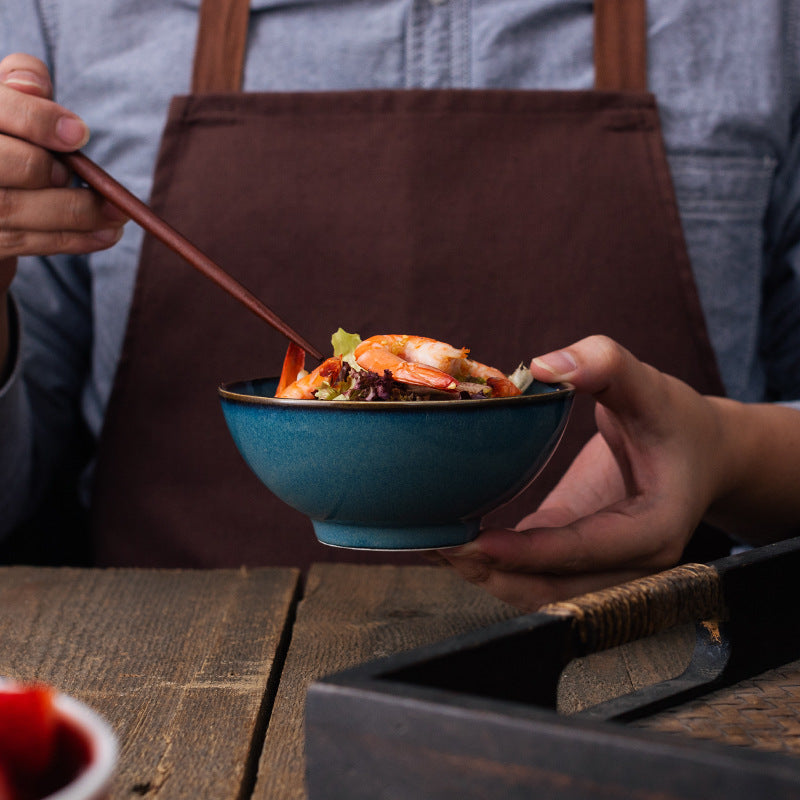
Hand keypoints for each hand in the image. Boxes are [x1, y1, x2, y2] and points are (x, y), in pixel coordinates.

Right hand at [0, 52, 126, 281]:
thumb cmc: (9, 136)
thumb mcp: (13, 102)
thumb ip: (23, 83)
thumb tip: (35, 86)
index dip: (35, 120)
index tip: (80, 133)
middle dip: (45, 169)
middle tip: (82, 175)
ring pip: (12, 208)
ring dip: (75, 213)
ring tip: (118, 213)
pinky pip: (25, 242)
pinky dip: (72, 240)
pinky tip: (108, 234)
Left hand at [437, 335, 742, 611]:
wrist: (697, 450)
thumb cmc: (675, 420)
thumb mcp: (647, 384)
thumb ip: (604, 363)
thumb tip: (546, 365)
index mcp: (657, 527)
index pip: (591, 552)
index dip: (533, 555)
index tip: (480, 545)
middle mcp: (634, 563)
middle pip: (561, 590)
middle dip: (498, 575)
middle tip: (440, 547)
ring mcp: (606, 567)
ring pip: (543, 594)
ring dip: (489, 578)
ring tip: (437, 549)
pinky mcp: (578, 555)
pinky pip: (535, 573)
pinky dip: (496, 566)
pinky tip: (456, 546)